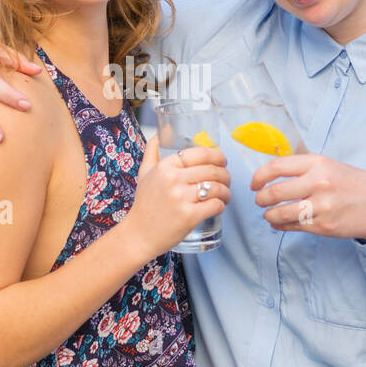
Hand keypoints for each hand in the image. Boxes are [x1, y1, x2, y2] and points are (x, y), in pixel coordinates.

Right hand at [118, 137, 230, 258]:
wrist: (139, 235)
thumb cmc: (144, 203)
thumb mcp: (145, 172)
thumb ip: (153, 150)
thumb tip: (163, 132)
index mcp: (165, 167)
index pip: (200, 153)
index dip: (216, 155)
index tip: (222, 160)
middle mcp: (173, 180)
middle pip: (212, 170)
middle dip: (225, 174)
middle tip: (226, 180)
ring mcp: (181, 198)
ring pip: (217, 187)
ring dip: (226, 191)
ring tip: (225, 194)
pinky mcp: (189, 216)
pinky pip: (216, 205)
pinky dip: (222, 205)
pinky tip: (220, 205)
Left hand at [251, 154, 365, 240]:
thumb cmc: (351, 183)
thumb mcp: (329, 165)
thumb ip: (302, 168)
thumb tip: (271, 174)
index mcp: (317, 163)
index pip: (276, 167)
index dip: (258, 177)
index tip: (254, 184)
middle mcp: (318, 183)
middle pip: (274, 192)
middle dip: (260, 198)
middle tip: (259, 200)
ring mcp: (321, 206)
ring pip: (280, 213)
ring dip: (268, 214)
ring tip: (268, 214)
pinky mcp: (323, 226)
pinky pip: (292, 227)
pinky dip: (279, 225)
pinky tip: (278, 223)